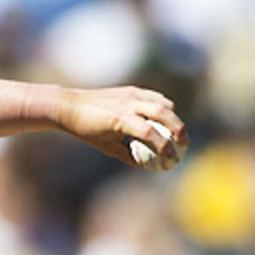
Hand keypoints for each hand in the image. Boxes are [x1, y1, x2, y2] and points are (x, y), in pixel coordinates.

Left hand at [56, 85, 188, 166]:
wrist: (69, 105)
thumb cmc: (86, 130)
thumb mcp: (106, 146)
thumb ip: (128, 155)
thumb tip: (148, 165)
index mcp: (120, 120)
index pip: (151, 134)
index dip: (165, 148)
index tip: (172, 160)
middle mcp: (128, 104)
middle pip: (164, 114)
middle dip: (179, 129)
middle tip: (185, 144)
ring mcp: (130, 94)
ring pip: (162, 103)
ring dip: (174, 117)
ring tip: (177, 133)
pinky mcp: (131, 89)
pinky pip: (154, 97)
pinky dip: (164, 107)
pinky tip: (166, 119)